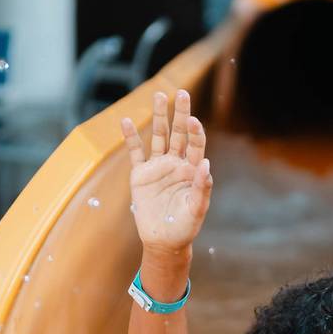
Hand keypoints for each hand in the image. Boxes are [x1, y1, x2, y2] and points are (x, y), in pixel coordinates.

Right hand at [121, 90, 211, 255]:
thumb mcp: (197, 210)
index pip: (195, 144)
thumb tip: (205, 163)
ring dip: (159, 117)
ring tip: (159, 95)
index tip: (193, 121)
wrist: (164, 241)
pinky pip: (136, 153)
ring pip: (158, 137)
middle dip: (180, 113)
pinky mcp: (141, 175)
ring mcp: (158, 167)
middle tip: (181, 93)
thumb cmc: (185, 227)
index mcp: (192, 171)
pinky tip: (127, 122)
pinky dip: (131, 138)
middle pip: (178, 133)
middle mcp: (176, 164)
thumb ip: (202, 187)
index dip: (195, 132)